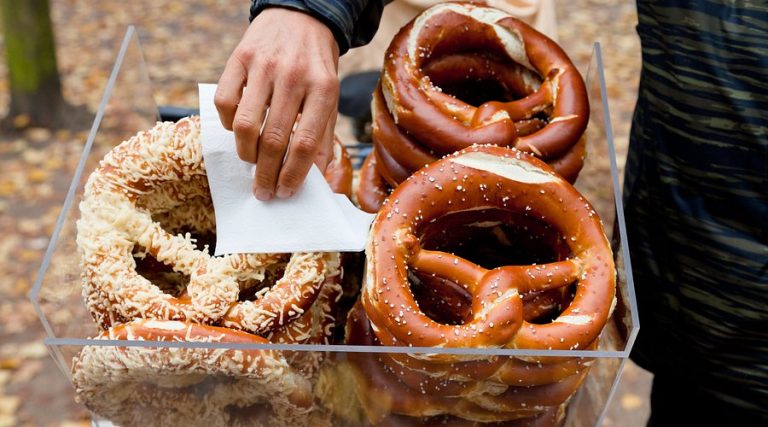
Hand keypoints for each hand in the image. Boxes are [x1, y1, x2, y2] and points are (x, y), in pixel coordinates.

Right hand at [215, 8, 339, 199]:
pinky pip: (225, 103)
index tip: (285, 192)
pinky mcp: (239, 58)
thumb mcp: (330, 98)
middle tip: (263, 192)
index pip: (305, 143)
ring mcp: (263, 66)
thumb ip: (323, 137)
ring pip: (245, 125)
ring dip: (246, 154)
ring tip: (252, 162)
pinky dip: (227, 125)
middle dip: (266, 174)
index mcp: (323, 89)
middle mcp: (293, 76)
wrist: (299, 19)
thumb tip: (315, 179)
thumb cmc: (315, 68)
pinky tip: (239, 130)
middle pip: (273, 140)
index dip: (293, 174)